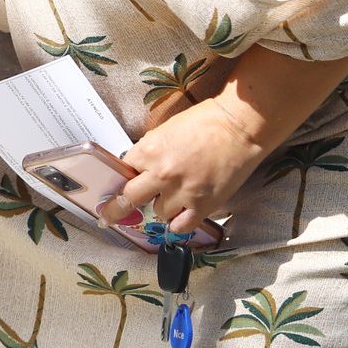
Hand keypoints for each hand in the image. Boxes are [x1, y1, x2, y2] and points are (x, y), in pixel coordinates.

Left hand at [100, 99, 270, 234]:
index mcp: (149, 150)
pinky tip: (179, 217)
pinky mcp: (203, 205)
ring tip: (175, 195)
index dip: (122, 179)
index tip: (112, 190)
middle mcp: (161, 174)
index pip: (124, 172)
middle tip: (108, 217)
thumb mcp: (166, 130)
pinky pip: (181, 226)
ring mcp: (182, 192)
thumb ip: (150, 151)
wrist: (239, 127)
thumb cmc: (206, 121)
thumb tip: (140, 167)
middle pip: (130, 199)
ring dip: (163, 206)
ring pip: (158, 212)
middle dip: (116, 209)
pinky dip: (178, 224)